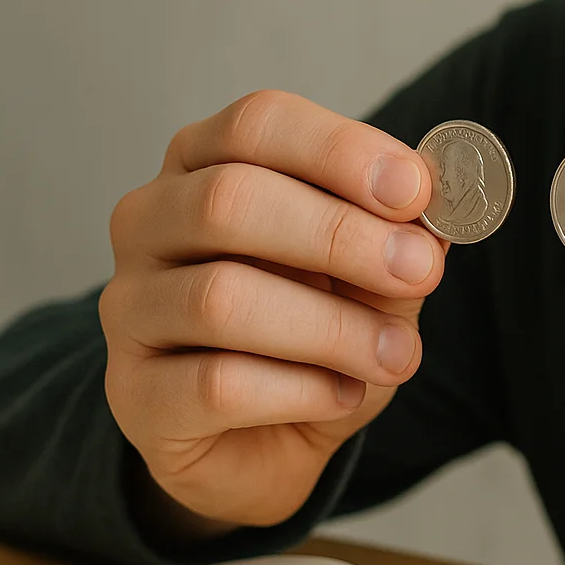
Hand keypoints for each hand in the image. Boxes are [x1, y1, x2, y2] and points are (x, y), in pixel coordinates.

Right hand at [100, 90, 450, 534]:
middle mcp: (150, 222)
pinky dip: (301, 390)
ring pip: (221, 299)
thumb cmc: (317, 335)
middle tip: (421, 272)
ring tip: (397, 355)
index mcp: (207, 165)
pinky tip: (341, 394)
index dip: (340, 151)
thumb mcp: (373, 276)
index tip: (414, 190)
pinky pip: (217, 384)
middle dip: (340, 235)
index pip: (257, 123)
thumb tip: (435, 208)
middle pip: (228, 199)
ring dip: (333, 327)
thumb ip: (399, 237)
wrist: (271, 440)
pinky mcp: (134, 393)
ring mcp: (129, 307)